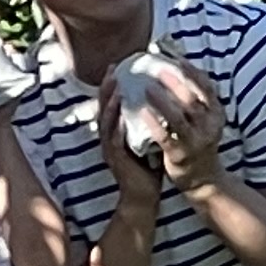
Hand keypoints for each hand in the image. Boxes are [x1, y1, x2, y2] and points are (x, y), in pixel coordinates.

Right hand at [96, 66, 171, 191]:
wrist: (142, 197)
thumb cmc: (147, 169)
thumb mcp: (147, 140)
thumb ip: (148, 123)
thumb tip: (161, 101)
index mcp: (115, 133)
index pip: (111, 105)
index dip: (111, 86)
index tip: (117, 67)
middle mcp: (109, 139)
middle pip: (103, 108)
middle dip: (106, 88)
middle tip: (112, 69)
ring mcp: (110, 150)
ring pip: (107, 122)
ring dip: (110, 103)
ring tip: (115, 86)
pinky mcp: (117, 161)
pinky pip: (115, 140)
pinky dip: (116, 126)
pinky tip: (120, 115)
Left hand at [155, 67, 229, 189]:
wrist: (203, 180)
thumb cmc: (197, 142)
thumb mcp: (204, 120)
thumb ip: (195, 100)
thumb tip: (178, 68)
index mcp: (216, 114)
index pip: (206, 87)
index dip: (191, 71)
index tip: (175, 57)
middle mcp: (210, 126)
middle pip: (193, 100)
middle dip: (177, 82)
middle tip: (159, 69)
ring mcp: (196, 142)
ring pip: (180, 118)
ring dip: (163, 101)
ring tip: (146, 88)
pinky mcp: (181, 155)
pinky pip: (166, 137)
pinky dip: (154, 123)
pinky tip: (142, 112)